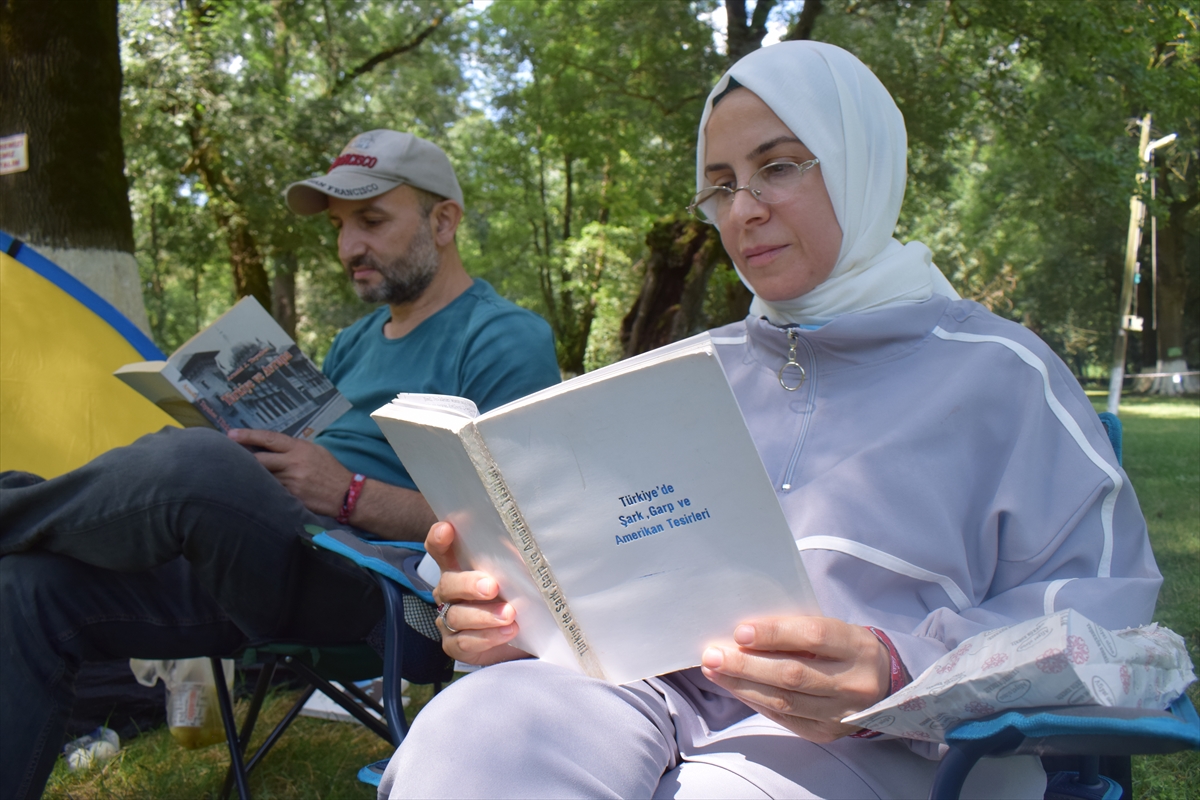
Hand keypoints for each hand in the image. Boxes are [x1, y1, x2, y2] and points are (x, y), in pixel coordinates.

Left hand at [228, 429, 349, 516]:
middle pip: (259, 459)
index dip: (248, 435)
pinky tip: (256, 490)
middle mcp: (293, 463)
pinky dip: (263, 489)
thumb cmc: (330, 470)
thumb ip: (294, 448)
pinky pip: (271, 491)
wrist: (346, 494)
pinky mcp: (291, 497)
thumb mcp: (315, 451)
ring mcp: (291, 481)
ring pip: (263, 476)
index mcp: (299, 448)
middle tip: (230, 457)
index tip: (231, 434)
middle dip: (243, 458)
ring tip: (241, 475)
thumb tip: (272, 446)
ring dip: (253, 476)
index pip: (269, 438)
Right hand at [426, 521, 529, 665]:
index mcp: (458, 569)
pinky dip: (487, 637)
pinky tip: (507, 632)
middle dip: (469, 584)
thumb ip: (513, 564)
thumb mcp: (515, 579)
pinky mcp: (454, 645)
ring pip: (457, 616)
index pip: (440, 551)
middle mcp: (448, 593)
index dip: (439, 540)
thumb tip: (528, 549)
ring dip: (484, 615)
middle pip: (448, 584)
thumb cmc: (514, 599)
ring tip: (509, 614)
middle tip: (492, 587)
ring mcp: (448, 620)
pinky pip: (464, 642)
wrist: (521, 639)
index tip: (447, 529)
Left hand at [700, 616, 890, 742]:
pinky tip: (734, 688)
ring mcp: (841, 713)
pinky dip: (755, 702)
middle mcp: (853, 683)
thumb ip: (796, 629)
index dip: (774, 634)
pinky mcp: (827, 733)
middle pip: (793, 675)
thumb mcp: (834, 629)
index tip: (740, 632)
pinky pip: (784, 719)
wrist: (883, 686)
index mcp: (857, 646)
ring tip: (714, 671)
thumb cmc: (845, 648)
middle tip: (712, 655)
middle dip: (746, 665)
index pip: (813, 636)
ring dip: (742, 685)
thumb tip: (743, 633)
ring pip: (784, 701)